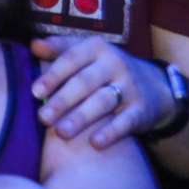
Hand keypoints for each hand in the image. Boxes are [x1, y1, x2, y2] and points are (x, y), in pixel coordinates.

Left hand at [30, 36, 171, 147]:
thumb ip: (60, 49)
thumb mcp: (87, 54)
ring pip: (103, 101)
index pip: (72, 58)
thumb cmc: (106, 70)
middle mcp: (115, 63)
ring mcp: (130, 86)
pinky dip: (111, 132)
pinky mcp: (141, 109)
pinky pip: (126, 121)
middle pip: (85, 82)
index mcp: (97, 48)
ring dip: (81, 117)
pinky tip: (94, 143)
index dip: (53, 75)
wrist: (154, 85)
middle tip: (42, 118)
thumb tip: (34, 45)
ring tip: (61, 132)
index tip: (34, 92)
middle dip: (63, 100)